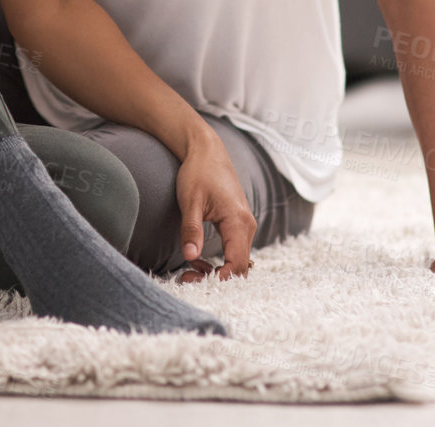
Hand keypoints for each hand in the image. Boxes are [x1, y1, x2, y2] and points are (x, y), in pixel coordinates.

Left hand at [173, 132, 256, 280]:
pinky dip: (219, 261)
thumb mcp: (190, 201)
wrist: (207, 151)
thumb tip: (189, 256)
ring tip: (189, 270)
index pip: (237, 264)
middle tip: (187, 279)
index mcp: (238, 221)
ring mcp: (245, 225)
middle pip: (239, 267)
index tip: (195, 282)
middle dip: (216, 279)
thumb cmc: (198, 172)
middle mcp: (247, 225)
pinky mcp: (238, 224)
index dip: (220, 280)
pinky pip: (234, 251)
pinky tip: (198, 258)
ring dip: (216, 271)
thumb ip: (191, 229)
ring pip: (238, 260)